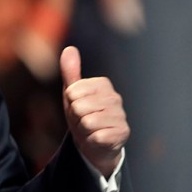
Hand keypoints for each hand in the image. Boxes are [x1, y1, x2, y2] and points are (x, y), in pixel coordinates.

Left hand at [60, 46, 128, 177]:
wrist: (94, 143)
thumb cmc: (83, 115)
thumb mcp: (72, 94)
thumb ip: (71, 72)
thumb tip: (69, 49)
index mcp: (103, 84)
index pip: (72, 91)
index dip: (70, 103)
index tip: (77, 106)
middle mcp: (115, 98)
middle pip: (78, 107)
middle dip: (76, 117)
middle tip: (83, 119)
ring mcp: (121, 116)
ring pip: (87, 122)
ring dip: (83, 129)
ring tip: (90, 129)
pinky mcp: (122, 133)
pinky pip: (95, 136)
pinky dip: (91, 140)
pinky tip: (97, 138)